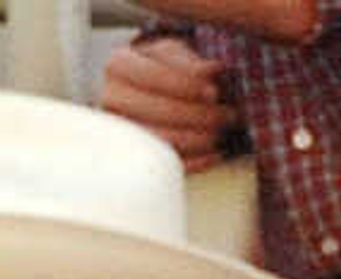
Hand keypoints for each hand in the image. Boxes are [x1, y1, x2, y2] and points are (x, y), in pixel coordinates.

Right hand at [99, 35, 235, 168]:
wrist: (150, 90)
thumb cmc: (168, 67)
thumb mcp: (176, 51)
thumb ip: (190, 60)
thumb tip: (212, 71)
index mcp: (118, 65)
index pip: (152, 76)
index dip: (186, 85)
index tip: (215, 92)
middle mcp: (110, 99)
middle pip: (157, 110)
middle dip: (199, 114)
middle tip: (230, 115)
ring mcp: (118, 131)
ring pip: (159, 140)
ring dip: (199, 139)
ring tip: (223, 132)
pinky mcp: (131, 157)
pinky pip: (161, 164)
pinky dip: (193, 163)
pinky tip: (215, 155)